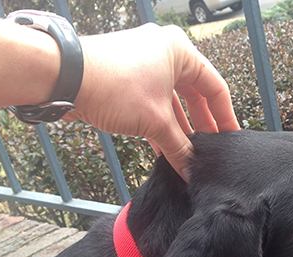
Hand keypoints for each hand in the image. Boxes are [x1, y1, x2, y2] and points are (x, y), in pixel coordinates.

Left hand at [64, 23, 239, 178]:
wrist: (62, 78)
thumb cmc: (113, 86)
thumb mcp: (155, 122)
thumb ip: (179, 147)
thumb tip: (190, 170)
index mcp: (180, 51)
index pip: (215, 87)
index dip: (224, 117)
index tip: (230, 139)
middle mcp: (164, 52)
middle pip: (193, 94)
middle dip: (200, 125)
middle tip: (209, 149)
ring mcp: (143, 63)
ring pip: (171, 100)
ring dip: (178, 129)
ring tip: (186, 154)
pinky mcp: (125, 77)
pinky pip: (152, 102)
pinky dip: (159, 124)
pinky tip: (162, 149)